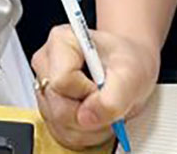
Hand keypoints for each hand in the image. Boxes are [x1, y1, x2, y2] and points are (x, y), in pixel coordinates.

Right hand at [32, 25, 156, 150]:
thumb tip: (87, 117)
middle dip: (90, 114)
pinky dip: (85, 134)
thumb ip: (113, 97)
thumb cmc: (128, 62)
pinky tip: (96, 117)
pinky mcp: (49, 110)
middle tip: (107, 101)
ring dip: (90, 127)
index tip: (104, 87)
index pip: (62, 81)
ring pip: (59, 125)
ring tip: (104, 109)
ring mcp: (45, 88)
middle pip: (58, 107)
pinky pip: (62, 134)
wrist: (130, 70)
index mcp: (62, 42)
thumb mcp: (131, 74)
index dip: (87, 92)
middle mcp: (47, 64)